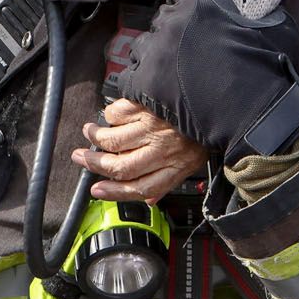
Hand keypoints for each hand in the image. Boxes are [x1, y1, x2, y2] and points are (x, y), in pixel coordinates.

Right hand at [73, 98, 207, 201]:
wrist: (218, 99)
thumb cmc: (202, 131)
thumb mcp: (192, 161)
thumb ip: (168, 181)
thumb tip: (148, 199)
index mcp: (175, 168)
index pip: (139, 188)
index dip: (114, 193)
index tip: (96, 190)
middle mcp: (162, 150)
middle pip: (120, 166)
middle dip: (95, 164)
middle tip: (81, 157)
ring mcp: (154, 127)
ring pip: (113, 140)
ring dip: (96, 137)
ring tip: (89, 132)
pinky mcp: (148, 104)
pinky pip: (118, 113)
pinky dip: (110, 115)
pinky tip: (111, 115)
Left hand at [104, 0, 298, 158]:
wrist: (256, 114)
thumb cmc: (266, 73)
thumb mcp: (271, 30)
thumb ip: (261, 15)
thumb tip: (270, 9)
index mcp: (197, 4)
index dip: (183, 1)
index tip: (186, 13)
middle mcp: (171, 24)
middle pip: (159, 22)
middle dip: (169, 34)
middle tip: (182, 51)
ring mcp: (156, 54)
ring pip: (141, 49)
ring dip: (152, 58)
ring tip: (167, 73)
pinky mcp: (146, 84)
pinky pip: (129, 80)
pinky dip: (138, 86)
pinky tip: (151, 92)